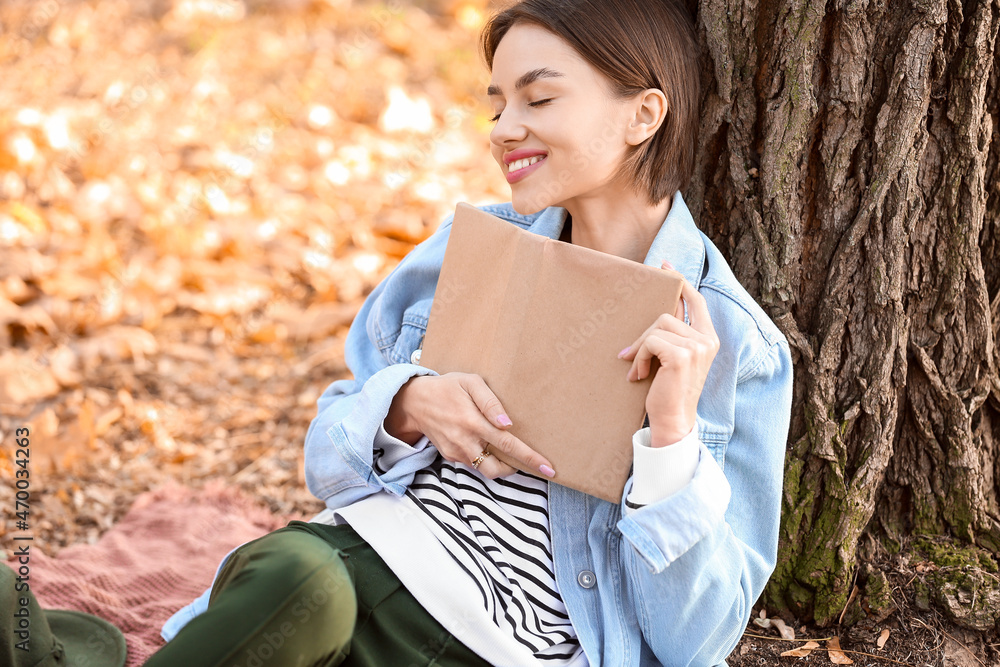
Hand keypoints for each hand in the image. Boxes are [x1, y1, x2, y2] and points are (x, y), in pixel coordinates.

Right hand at [386, 372, 555, 478]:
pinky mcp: (451, 456)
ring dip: (501, 465)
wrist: (414, 401)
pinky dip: (486, 459)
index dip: (530, 459)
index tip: (549, 468)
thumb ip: (491, 402)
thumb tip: (508, 423)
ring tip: (510, 452)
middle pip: (497, 469)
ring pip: (486, 470)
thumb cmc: (447, 388)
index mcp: (473, 422)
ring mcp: (456, 452)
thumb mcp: (470, 382)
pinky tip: (488, 445)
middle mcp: (465, 442)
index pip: (509, 445)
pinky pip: (474, 464)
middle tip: (532, 463)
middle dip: (518, 470)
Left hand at [618, 262, 719, 446]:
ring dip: (640, 349)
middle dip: (645, 335)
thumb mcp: (673, 358)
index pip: (697, 301)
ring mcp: (697, 347)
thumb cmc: (669, 391)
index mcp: (709, 338)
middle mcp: (707, 340)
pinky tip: (639, 375)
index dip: (681, 282)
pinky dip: (639, 357)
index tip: (665, 266)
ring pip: (657, 327)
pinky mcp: (682, 356)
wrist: (672, 421)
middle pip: (667, 314)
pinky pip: (651, 341)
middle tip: (630, 355)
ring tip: (638, 369)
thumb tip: (658, 311)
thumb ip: (671, 335)